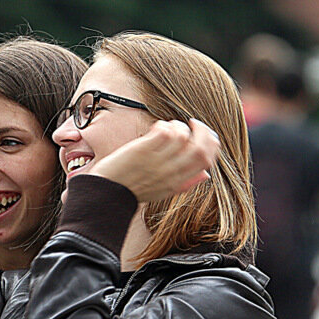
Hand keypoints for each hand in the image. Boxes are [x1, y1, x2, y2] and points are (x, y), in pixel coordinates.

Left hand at [89, 119, 218, 202]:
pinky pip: (164, 130)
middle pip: (200, 147)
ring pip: (182, 135)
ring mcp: (157, 160)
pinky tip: (155, 129)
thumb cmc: (132, 190)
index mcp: (178, 181)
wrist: (107, 194)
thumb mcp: (163, 191)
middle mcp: (171, 171)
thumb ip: (185, 182)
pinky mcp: (143, 149)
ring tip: (166, 128)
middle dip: (202, 130)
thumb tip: (205, 175)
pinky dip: (163, 125)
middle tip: (193, 124)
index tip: (205, 136)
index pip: (206, 160)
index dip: (212, 144)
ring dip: (177, 126)